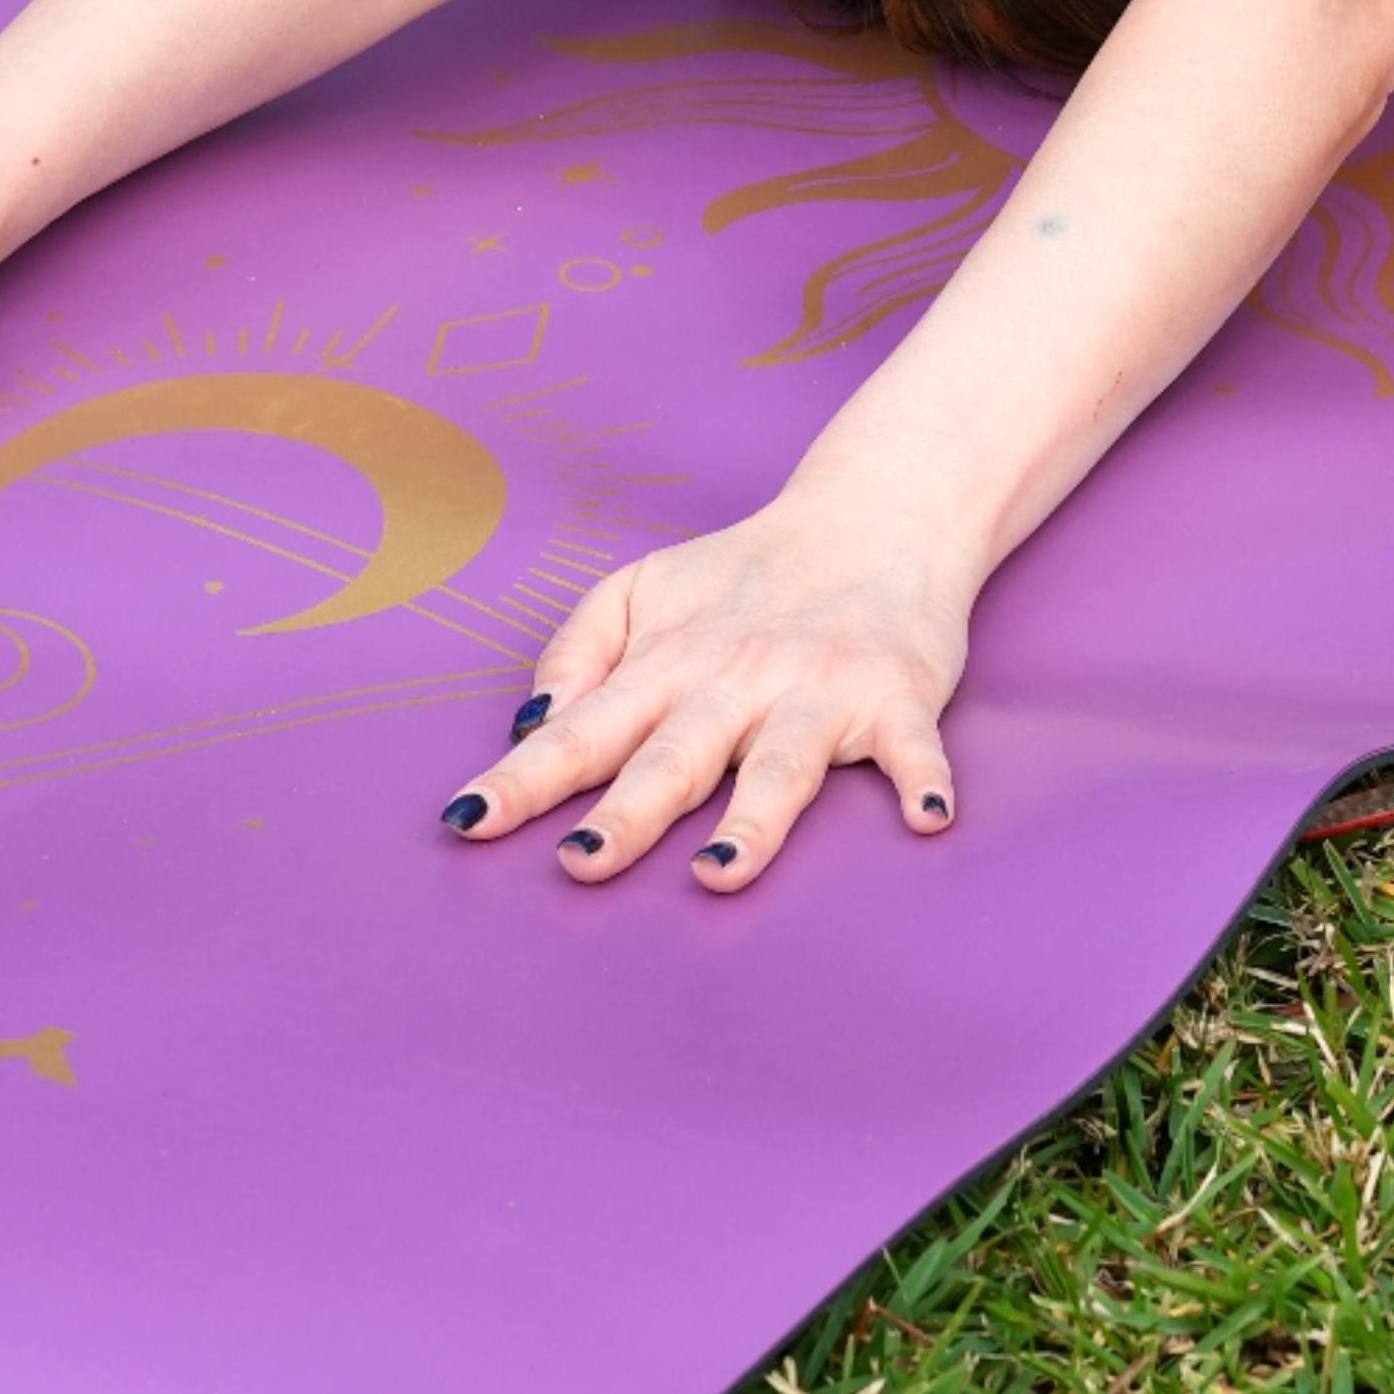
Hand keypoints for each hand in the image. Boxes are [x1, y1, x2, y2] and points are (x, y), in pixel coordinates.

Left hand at [439, 495, 973, 891]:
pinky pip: (910, 747)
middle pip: (673, 756)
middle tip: (580, 864)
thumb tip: (532, 726)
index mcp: (668, 662)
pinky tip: (925, 820)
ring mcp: (818, 690)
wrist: (874, 517)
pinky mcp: (896, 696)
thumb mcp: (643, 588)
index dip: (523, 778)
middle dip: (626, 813)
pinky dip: (922, 780)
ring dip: (752, 821)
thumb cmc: (747, 574)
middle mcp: (735, 679)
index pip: (582, 728)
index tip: (468, 824)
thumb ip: (581, 649)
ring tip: (718, 876)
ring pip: (780, 764)